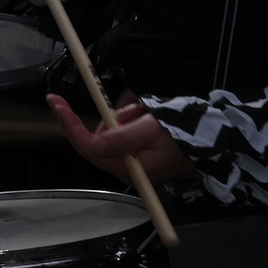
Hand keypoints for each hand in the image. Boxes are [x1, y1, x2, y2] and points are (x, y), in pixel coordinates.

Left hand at [46, 94, 198, 184]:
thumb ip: (124, 137)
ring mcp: (129, 158)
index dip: (69, 124)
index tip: (55, 101)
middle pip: (96, 136)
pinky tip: (148, 117)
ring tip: (148, 115)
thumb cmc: (184, 136)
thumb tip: (95, 142)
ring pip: (110, 128)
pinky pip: (122, 126)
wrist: (212, 141)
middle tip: (135, 112)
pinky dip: (131, 117)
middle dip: (111, 118)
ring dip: (124, 116)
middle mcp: (124, 165)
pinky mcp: (134, 149)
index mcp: (127, 167)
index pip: (87, 147)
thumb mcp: (154, 131)